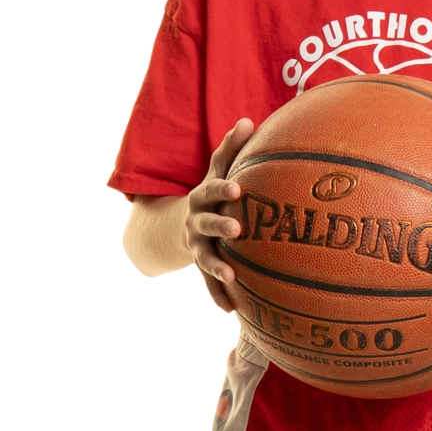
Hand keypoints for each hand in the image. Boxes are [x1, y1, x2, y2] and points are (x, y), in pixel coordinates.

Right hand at [185, 119, 253, 310]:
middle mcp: (196, 222)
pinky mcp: (202, 267)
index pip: (212, 189)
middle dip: (220, 224)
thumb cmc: (213, 194)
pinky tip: (231, 310)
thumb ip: (230, 148)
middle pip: (206, 223)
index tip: (237, 188)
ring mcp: (197, 247)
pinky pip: (208, 284)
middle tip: (238, 228)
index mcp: (202, 197)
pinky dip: (218, 296)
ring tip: (231, 277)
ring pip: (205, 258)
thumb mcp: (217, 171)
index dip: (222, 188)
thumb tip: (249, 120)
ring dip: (217, 267)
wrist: (181, 224)